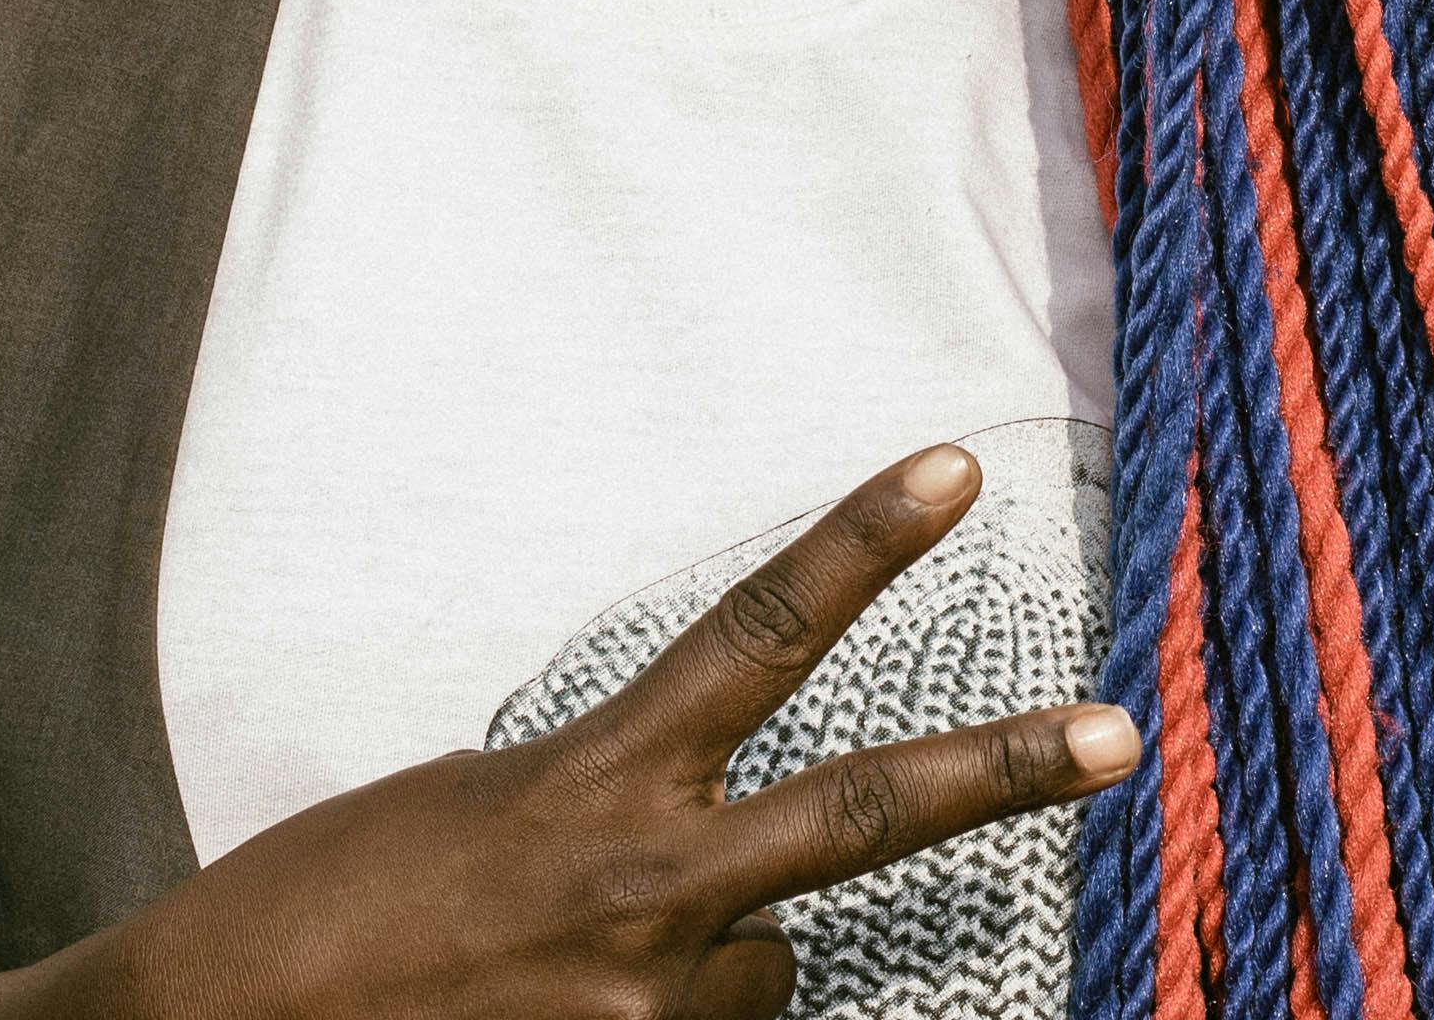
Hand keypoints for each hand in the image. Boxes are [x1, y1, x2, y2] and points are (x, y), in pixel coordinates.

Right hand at [0, 440, 1139, 1019]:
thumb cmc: (317, 919)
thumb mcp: (469, 816)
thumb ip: (604, 813)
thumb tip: (707, 871)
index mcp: (592, 782)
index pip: (758, 633)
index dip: (860, 545)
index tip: (954, 467)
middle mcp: (648, 893)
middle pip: (866, 815)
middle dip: (1004, 771)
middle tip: (1116, 737)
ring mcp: (651, 1011)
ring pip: (766, 976)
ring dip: (699, 974)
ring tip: (556, 980)